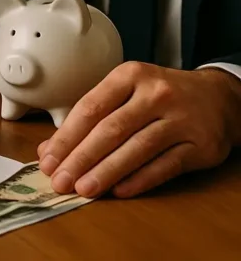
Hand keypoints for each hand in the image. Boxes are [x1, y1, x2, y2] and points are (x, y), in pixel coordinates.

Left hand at [37, 63, 240, 198]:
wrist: (218, 97)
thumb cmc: (159, 96)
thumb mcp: (125, 93)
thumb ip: (90, 117)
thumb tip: (50, 150)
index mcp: (130, 76)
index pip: (90, 108)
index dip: (67, 137)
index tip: (48, 160)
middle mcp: (156, 93)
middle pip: (111, 129)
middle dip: (81, 158)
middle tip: (61, 180)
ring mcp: (181, 119)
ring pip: (136, 148)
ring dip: (106, 172)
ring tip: (84, 189)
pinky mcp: (201, 145)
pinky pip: (165, 166)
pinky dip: (140, 180)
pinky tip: (119, 190)